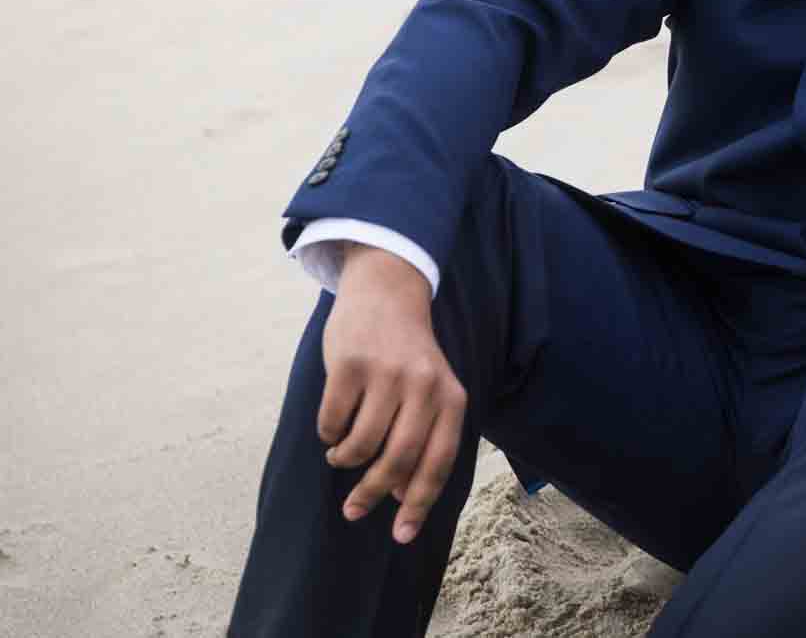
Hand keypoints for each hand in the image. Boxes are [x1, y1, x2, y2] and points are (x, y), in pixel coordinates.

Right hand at [318, 245, 466, 544]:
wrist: (387, 293)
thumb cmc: (407, 356)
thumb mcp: (431, 392)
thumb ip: (425, 439)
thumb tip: (404, 497)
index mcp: (451, 398)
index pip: (439, 462)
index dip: (419, 504)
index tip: (400, 536)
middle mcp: (425, 386)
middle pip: (397, 460)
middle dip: (371, 494)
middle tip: (352, 510)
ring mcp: (388, 373)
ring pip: (361, 445)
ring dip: (345, 460)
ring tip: (341, 454)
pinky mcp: (350, 364)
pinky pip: (332, 422)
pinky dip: (329, 435)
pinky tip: (333, 426)